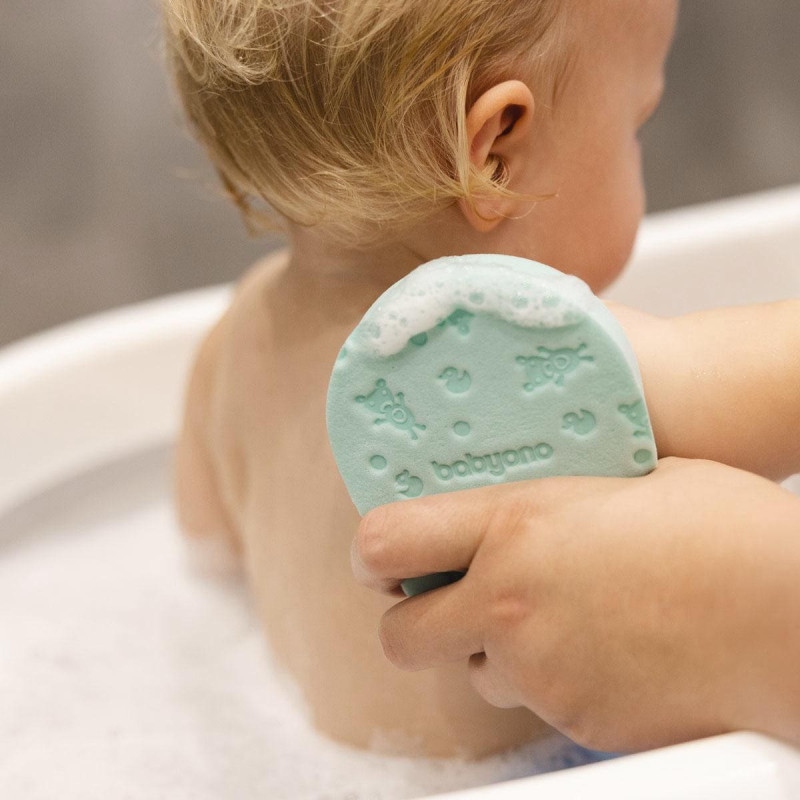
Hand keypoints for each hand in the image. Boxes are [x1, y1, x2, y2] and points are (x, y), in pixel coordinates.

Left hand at [352, 458, 799, 750]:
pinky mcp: (578, 721)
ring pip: (471, 673)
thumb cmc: (723, 529)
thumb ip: (550, 498)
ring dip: (489, 649)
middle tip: (444, 599)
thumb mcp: (622, 479)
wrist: (791, 616)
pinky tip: (594, 648)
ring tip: (542, 620)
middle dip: (411, 618)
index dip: (372, 553)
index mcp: (517, 529)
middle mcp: (512, 605)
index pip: (386, 543)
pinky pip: (532, 703)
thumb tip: (517, 503)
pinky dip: (546, 679)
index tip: (379, 557)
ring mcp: (542, 672)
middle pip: (400, 634)